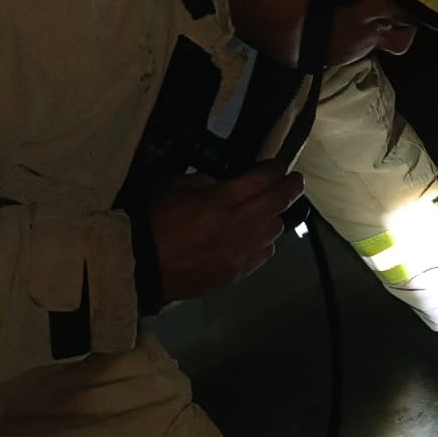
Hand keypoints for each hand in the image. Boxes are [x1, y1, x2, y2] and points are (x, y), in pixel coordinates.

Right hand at [146, 160, 304, 301]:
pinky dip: (265, 241)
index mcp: (223, 200)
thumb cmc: (154, 222)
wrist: (142, 266)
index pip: (264, 178)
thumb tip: (226, 184)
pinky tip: (256, 237)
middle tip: (295, 180)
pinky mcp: (239, 271)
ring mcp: (243, 250)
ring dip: (276, 215)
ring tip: (269, 210)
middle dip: (291, 187)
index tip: (278, 165)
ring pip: (276, 228)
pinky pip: (265, 252)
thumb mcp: (176, 186)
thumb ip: (207, 182)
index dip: (275, 168)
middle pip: (279, 201)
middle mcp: (241, 224)